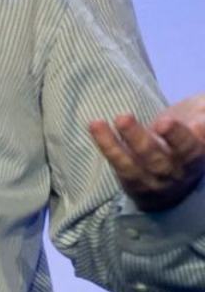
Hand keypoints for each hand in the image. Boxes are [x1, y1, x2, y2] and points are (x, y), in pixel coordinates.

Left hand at [89, 95, 204, 211]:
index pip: (195, 150)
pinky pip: (117, 162)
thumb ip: (203, 113)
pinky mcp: (130, 178)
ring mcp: (152, 177)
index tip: (198, 125)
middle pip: (173, 158)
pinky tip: (96, 124)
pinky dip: (107, 144)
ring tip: (122, 118)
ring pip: (142, 162)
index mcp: (195, 156)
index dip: (194, 139)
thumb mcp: (199, 120)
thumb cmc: (184, 137)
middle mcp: (177, 171)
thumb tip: (202, 116)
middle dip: (170, 140)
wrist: (167, 178)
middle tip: (163, 122)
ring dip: (132, 139)